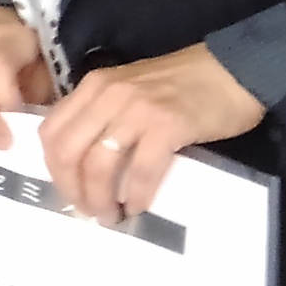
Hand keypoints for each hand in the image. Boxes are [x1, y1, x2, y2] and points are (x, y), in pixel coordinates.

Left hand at [43, 44, 265, 223]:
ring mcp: (137, 110)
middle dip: (73, 190)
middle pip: (67, 152)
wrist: (234, 70)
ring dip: (101, 198)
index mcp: (93, 87)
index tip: (69, 193)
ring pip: (98, 164)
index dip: (54, 170)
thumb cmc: (183, 84)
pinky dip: (136, 194)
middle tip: (89, 211)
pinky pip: (140, 170)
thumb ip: (103, 116)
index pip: (51, 133)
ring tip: (112, 216)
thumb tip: (84, 164)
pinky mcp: (167, 125)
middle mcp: (107, 95)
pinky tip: (138, 206)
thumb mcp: (129, 91)